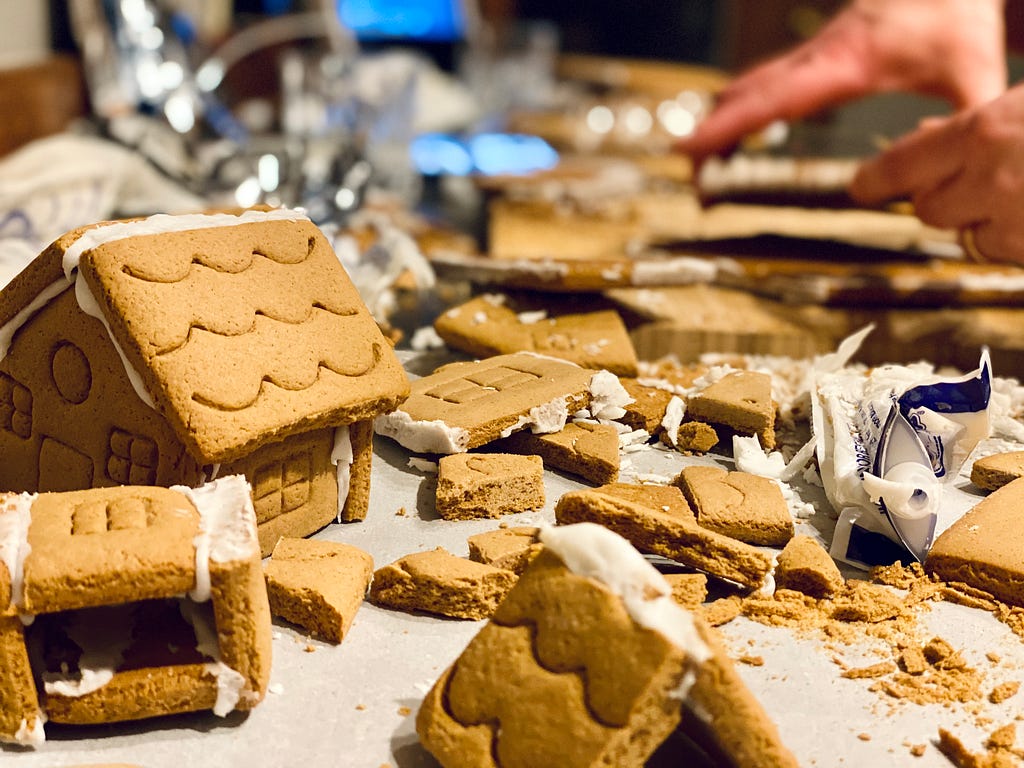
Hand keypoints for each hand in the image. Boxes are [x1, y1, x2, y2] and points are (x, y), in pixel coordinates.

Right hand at [679, 0, 1006, 160]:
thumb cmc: (959, 13)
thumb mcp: (975, 72)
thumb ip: (960, 122)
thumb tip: (937, 163)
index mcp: (849, 63)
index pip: (775, 99)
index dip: (729, 125)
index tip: (692, 148)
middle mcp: (821, 56)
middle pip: (749, 93)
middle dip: (712, 133)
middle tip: (688, 174)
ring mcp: (815, 53)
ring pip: (753, 84)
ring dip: (723, 120)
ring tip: (702, 163)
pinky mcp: (818, 55)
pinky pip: (768, 81)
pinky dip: (743, 106)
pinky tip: (735, 128)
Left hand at [851, 84, 1023, 263]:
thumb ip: (981, 121)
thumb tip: (927, 136)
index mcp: (986, 131)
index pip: (903, 163)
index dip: (877, 177)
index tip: (861, 184)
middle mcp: (994, 182)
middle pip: (931, 209)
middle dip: (947, 197)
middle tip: (986, 176)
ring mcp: (1019, 225)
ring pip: (974, 240)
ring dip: (992, 224)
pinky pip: (1012, 255)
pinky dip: (1023, 239)